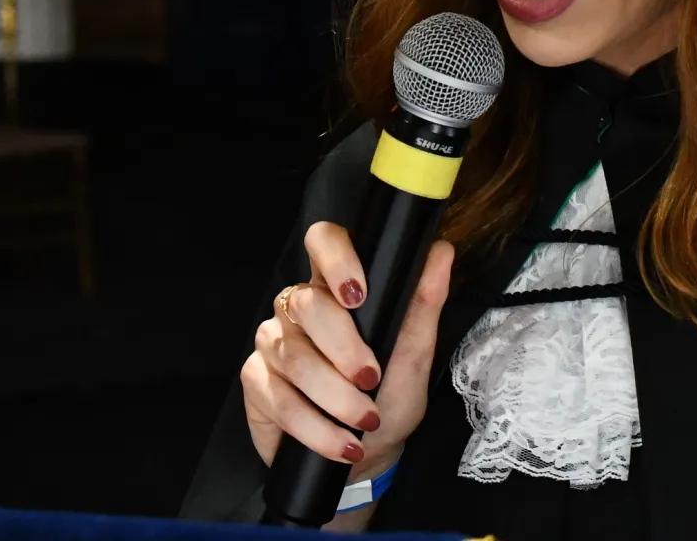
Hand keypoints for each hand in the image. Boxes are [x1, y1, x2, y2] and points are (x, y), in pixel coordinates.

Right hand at [243, 221, 452, 477]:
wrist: (366, 455)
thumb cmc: (391, 396)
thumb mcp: (415, 354)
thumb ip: (423, 303)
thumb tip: (441, 251)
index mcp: (336, 286)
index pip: (323, 241)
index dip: (335, 258)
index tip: (358, 295)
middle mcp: (298, 306)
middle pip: (306, 304)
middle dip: (343, 348)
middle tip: (371, 379)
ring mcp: (273, 342)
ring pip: (294, 357)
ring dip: (336, 397)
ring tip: (367, 420)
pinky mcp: (256, 381)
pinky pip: (280, 400)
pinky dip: (317, 428)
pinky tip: (341, 443)